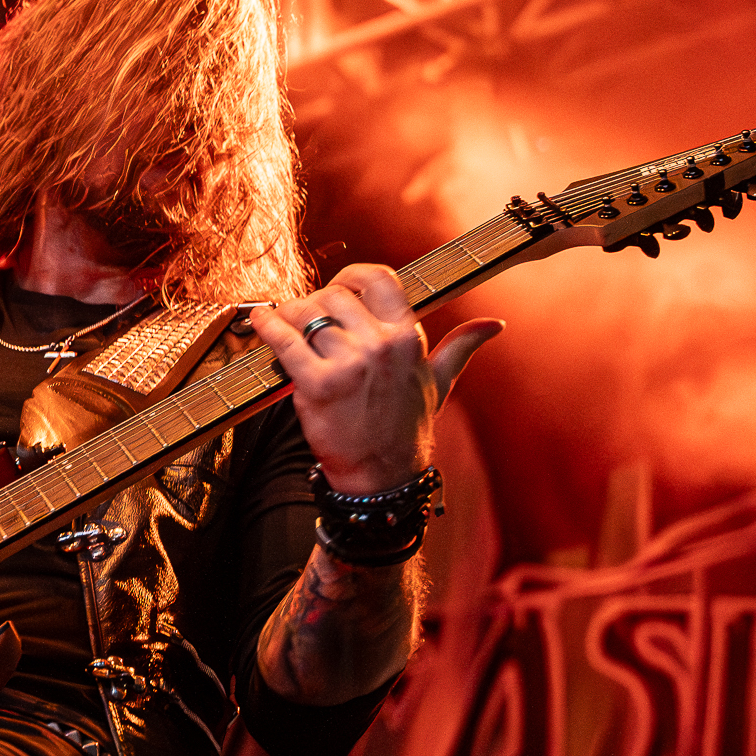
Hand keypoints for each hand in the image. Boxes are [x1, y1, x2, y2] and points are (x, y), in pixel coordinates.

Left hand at [250, 264, 502, 493]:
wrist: (382, 478)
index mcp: (409, 337)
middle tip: (307, 318)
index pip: (378, 278)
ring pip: (307, 314)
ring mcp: (350, 364)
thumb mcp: (439, 383)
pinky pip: (284, 340)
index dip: (351, 276)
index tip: (339, 287)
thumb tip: (493, 325)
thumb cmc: (406, 429)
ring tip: (285, 324)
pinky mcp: (318, 385)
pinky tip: (262, 323)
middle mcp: (381, 345)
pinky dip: (267, 327)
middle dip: (316, 303)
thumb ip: (462, 348)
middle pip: (334, 295)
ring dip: (290, 316)